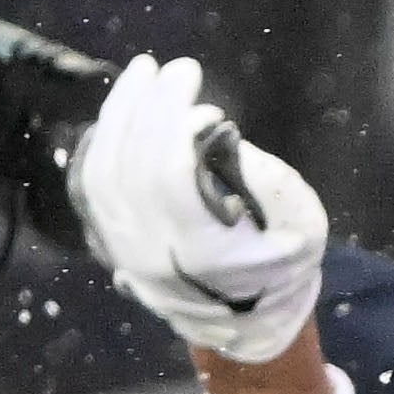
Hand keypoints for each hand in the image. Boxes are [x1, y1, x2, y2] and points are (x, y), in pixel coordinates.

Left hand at [71, 56, 327, 362]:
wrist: (249, 326)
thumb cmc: (283, 268)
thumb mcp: (303, 225)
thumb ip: (268, 179)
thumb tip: (213, 134)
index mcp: (200, 251)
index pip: (167, 176)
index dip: (175, 124)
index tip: (200, 93)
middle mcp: (150, 253)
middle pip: (128, 167)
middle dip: (147, 107)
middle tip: (171, 68)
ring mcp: (123, 250)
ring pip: (101, 174)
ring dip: (118, 116)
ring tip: (141, 75)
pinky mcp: (112, 243)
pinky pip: (90, 188)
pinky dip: (100, 143)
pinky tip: (120, 111)